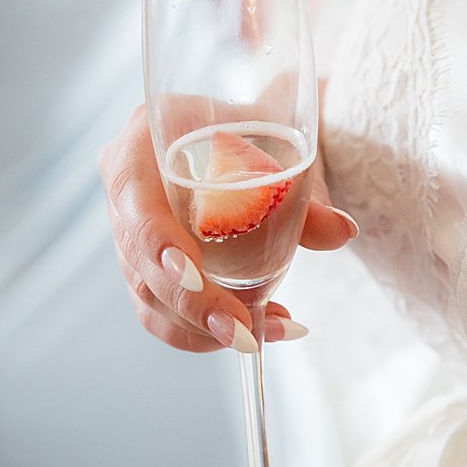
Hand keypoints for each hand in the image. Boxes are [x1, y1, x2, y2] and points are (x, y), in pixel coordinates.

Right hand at [98, 103, 357, 352]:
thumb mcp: (285, 148)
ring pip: (148, 295)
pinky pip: (160, 310)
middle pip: (141, 260)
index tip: (195, 275)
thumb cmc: (263, 131)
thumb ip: (307, 191)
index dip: (157, 242)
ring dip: (204, 327)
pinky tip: (256, 333)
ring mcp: (130, 230)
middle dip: (194, 305)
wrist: (251, 134)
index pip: (136, 199)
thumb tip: (341, 232)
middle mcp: (125, 187)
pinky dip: (203, 331)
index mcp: (144, 141)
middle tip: (244, 332)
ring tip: (262, 335)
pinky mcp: (145, 264)